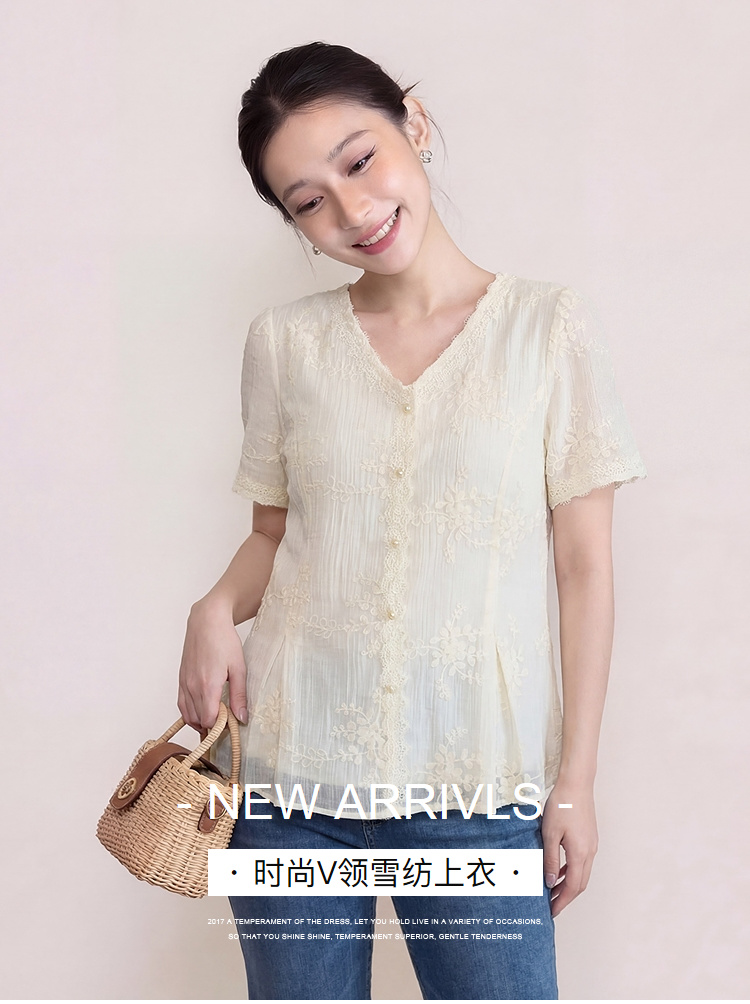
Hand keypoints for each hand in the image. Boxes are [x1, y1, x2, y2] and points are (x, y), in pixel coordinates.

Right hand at [177, 595, 248, 730]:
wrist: (206, 621)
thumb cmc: (224, 641)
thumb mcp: (239, 668)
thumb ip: (239, 695)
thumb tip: (241, 718)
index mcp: (207, 686)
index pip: (208, 721)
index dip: (220, 727)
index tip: (231, 722)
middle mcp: (192, 687)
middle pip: (198, 720)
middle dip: (211, 725)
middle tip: (226, 720)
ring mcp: (184, 683)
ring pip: (187, 715)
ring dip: (200, 720)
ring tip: (215, 717)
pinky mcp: (180, 679)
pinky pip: (181, 704)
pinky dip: (190, 712)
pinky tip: (201, 709)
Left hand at [541, 783, 598, 916]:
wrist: (576, 784)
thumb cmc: (561, 805)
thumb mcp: (550, 834)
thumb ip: (551, 860)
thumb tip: (551, 883)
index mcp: (580, 853)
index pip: (573, 887)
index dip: (562, 902)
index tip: (552, 912)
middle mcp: (590, 852)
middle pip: (580, 884)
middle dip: (566, 897)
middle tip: (551, 906)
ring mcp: (592, 845)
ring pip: (582, 873)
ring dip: (569, 885)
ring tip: (553, 892)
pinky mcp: (589, 838)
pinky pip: (582, 861)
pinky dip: (571, 871)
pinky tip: (560, 871)